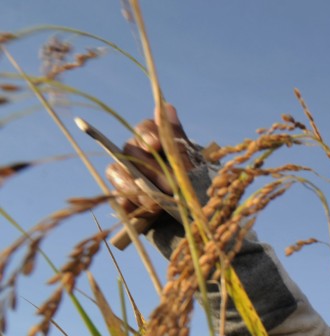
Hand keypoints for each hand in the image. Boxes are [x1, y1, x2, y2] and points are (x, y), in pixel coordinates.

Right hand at [104, 103, 203, 220]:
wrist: (200, 222)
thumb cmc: (199, 188)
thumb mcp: (193, 165)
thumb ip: (177, 140)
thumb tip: (167, 106)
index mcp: (157, 142)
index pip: (144, 128)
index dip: (147, 134)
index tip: (156, 144)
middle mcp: (140, 156)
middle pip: (129, 150)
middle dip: (149, 169)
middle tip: (169, 187)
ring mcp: (130, 177)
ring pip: (116, 171)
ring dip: (133, 186)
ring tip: (155, 204)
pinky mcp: (126, 199)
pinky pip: (117, 197)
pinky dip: (127, 203)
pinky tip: (139, 210)